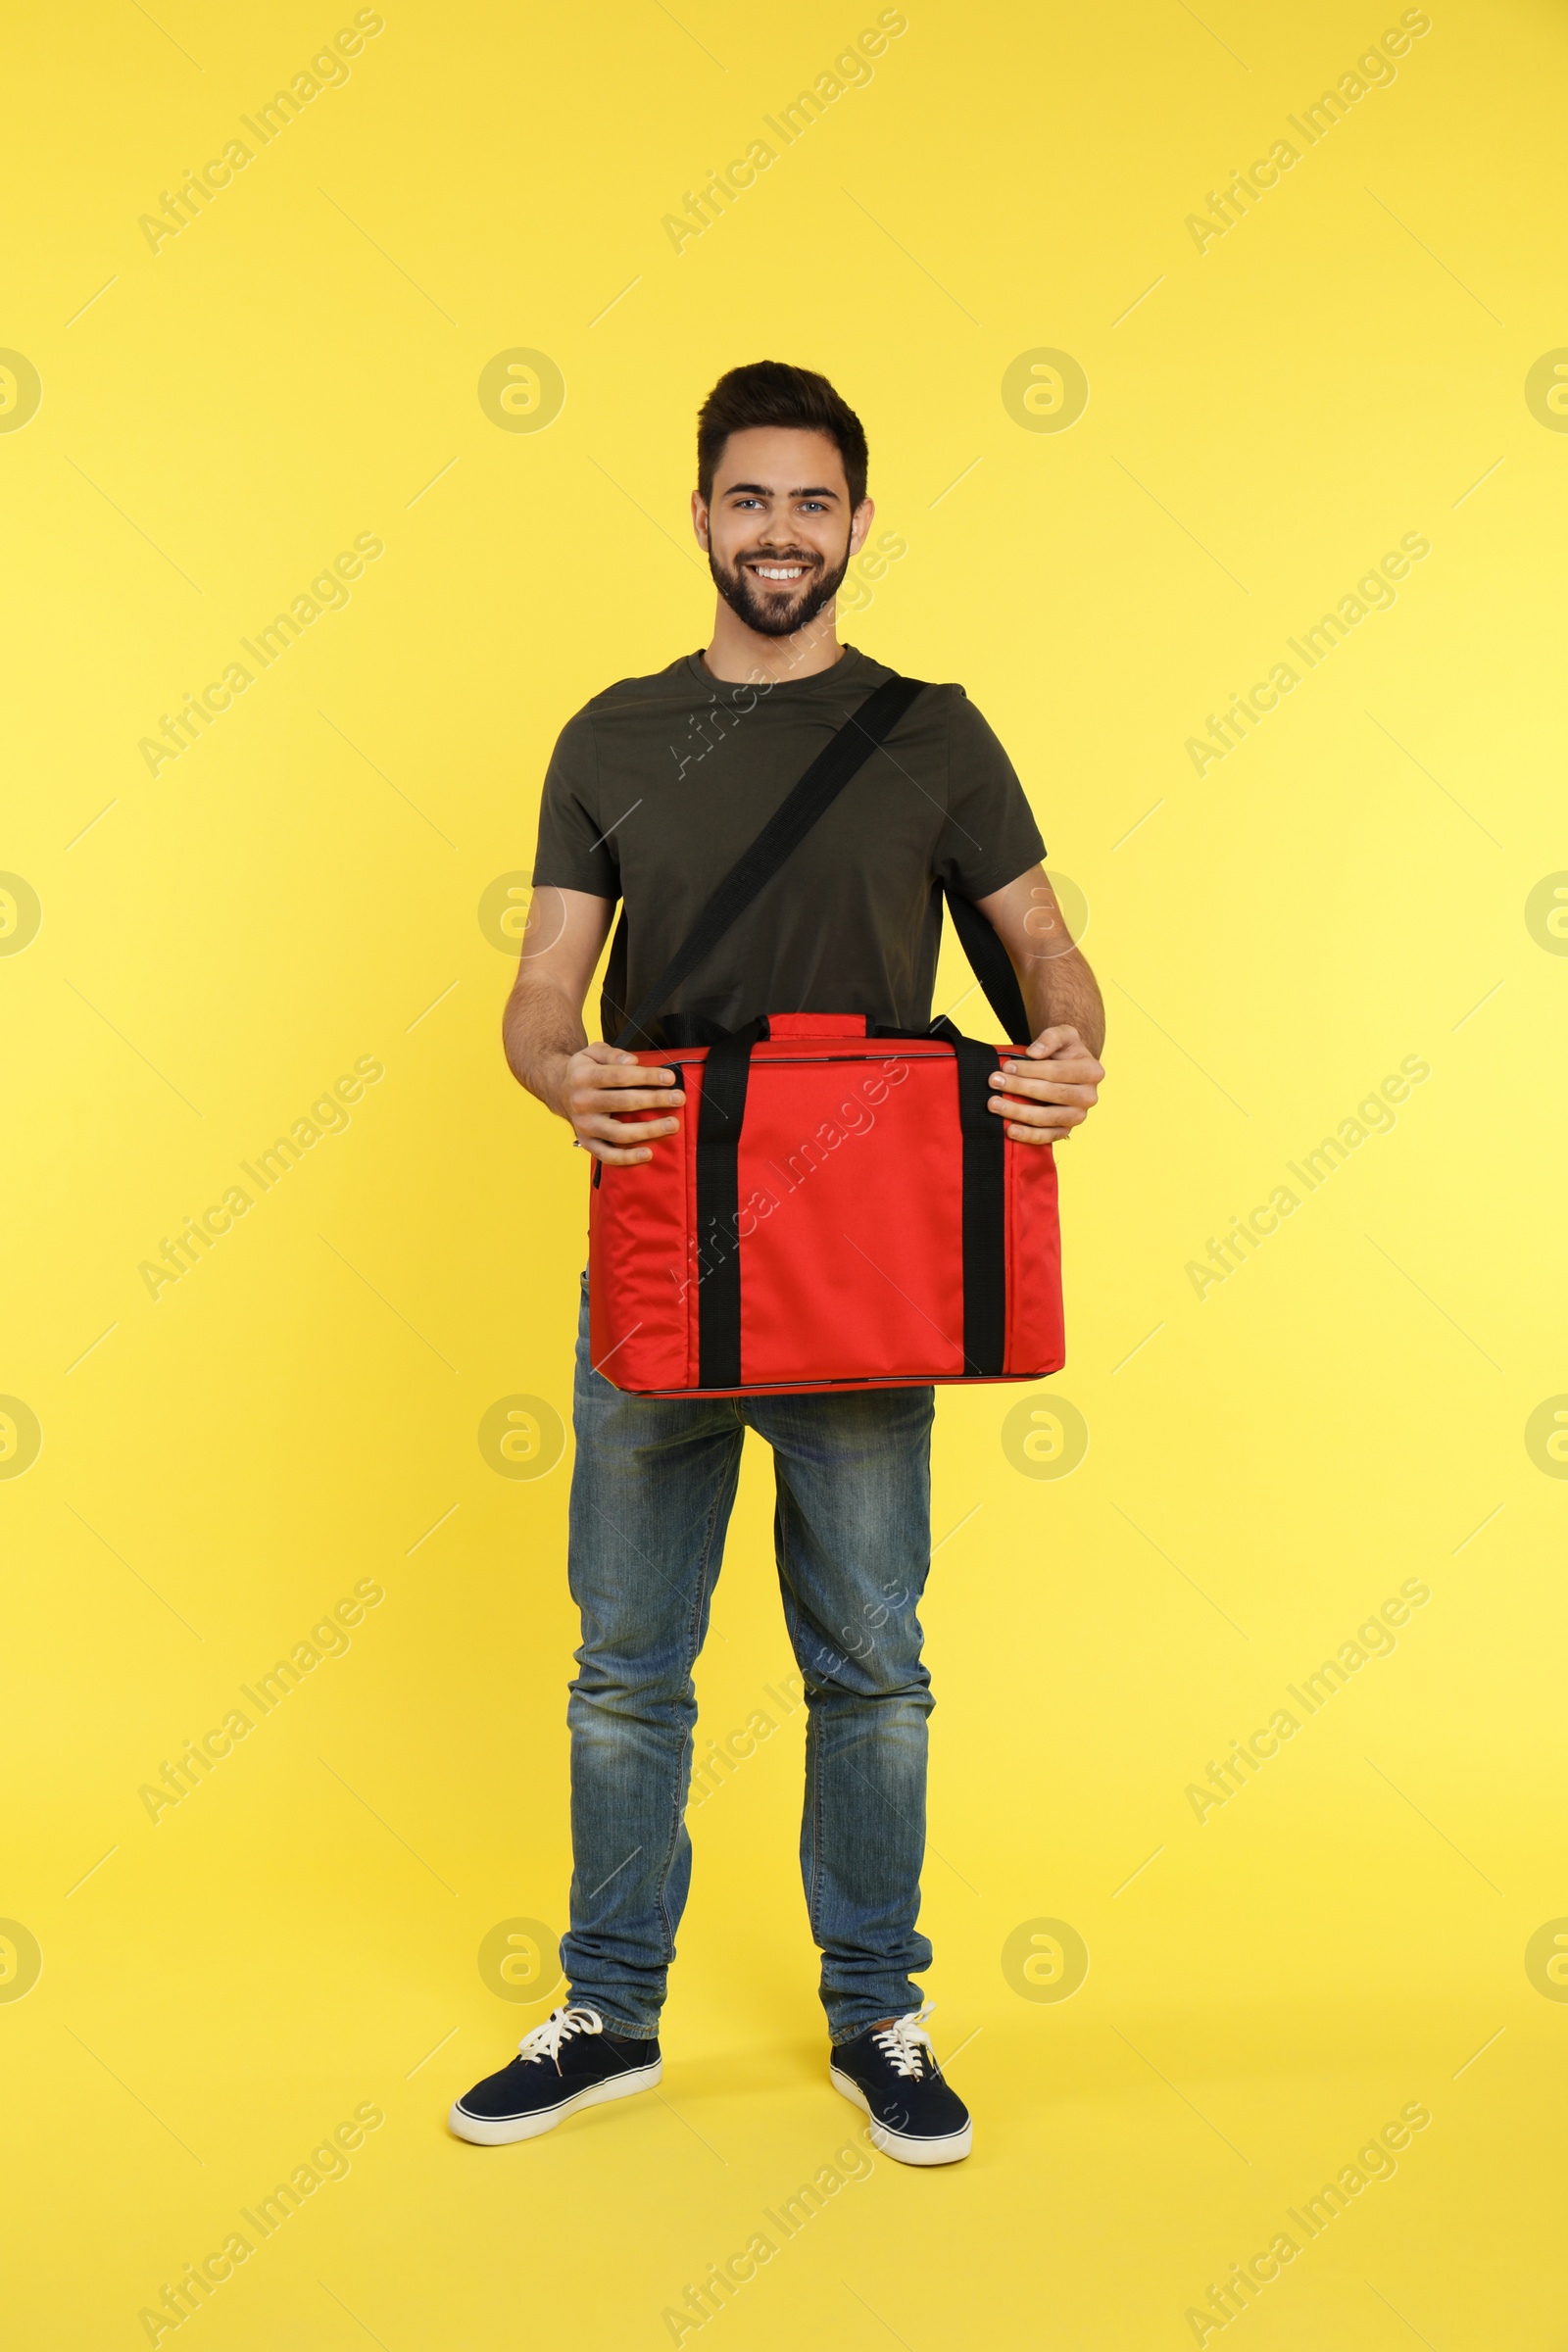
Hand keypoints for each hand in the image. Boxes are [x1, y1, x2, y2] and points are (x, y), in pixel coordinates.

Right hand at [553, 1041, 684, 1165]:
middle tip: (679, 1098)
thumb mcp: (592, 1052)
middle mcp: (582, 1102)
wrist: (558, 1090)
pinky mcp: (586, 1142)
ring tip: (673, 1124)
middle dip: (655, 1100)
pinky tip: (648, 1153)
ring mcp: (584, 1125)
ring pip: (619, 1132)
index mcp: (584, 1077)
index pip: (620, 1076)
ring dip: (649, 1130)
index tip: (670, 1078)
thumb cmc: (584, 1070)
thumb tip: (633, 1061)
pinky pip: (607, 1155)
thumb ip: (612, 1053)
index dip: (647, 1077)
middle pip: (623, 1102)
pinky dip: (627, 1157)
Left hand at [986, 1023, 1103, 1145]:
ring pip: (1047, 1118)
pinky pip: (1048, 1137)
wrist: (1070, 1069)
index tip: (1006, 1067)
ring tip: (995, 1105)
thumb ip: (1051, 1037)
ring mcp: (1078, 1116)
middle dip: (1019, 1087)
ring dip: (1018, 1112)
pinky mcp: (1066, 1130)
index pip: (1057, 1072)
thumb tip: (1034, 1052)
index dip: (1030, 1070)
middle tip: (994, 1082)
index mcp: (1092, 1071)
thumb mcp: (1063, 1034)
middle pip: (1051, 1094)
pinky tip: (1010, 1130)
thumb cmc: (1064, 1051)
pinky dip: (1028, 1135)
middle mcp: (1089, 1096)